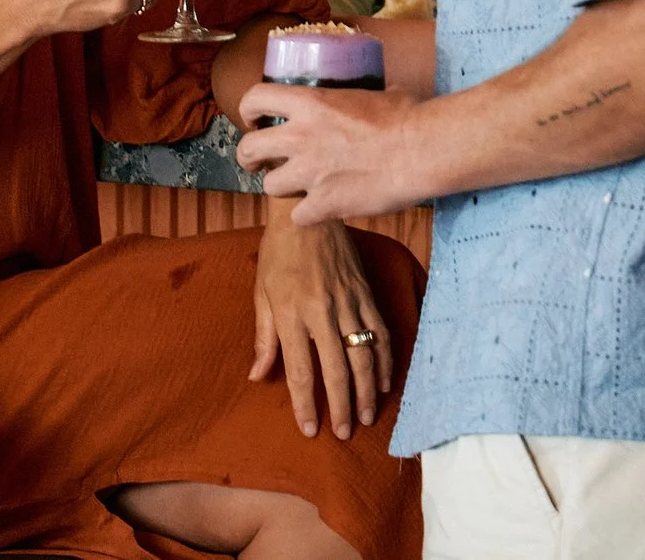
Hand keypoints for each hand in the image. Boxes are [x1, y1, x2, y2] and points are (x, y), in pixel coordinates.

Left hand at [235, 86, 422, 224]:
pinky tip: (323, 209)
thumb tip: (382, 95)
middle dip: (249, 157)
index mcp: (311, 102)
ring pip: (269, 186)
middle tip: (260, 161)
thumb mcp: (379, 93)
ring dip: (281, 187)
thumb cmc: (408, 117)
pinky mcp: (324, 203)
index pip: (255, 98)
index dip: (249, 110)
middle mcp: (301, 136)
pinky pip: (298, 217)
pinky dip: (309, 215)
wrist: (421, 150)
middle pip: (249, 148)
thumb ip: (365, 97)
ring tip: (297, 187)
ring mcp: (310, 172)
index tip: (255, 120)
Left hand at [250, 209, 392, 440]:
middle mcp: (322, 311)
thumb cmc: (279, 253)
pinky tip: (386, 382)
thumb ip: (264, 337)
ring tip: (368, 416)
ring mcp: (349, 302)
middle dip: (342, 406)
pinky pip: (381, 332)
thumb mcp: (261, 293)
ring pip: (365, 355)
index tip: (311, 430)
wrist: (308, 211)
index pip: (300, 370)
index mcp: (292, 313)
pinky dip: (386, 360)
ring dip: (368, 391)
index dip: (305, 404)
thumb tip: (258, 376)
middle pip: (337, 370)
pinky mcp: (366, 293)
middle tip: (345, 433)